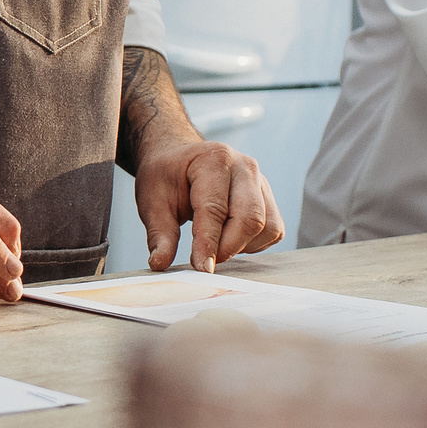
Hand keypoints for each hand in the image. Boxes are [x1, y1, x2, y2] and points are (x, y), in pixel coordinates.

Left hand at [136, 136, 283, 272]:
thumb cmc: (167, 176)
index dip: (208, 243)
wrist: (181, 158)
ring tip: (214, 243)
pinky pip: (274, 231)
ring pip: (268, 227)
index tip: (201, 269)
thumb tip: (160, 264)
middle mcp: (244, 167)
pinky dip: (254, 243)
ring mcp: (261, 182)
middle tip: (204, 261)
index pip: (215, 209)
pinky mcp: (268, 198)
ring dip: (242, 246)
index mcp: (213, 160)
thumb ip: (159, 233)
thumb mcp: (152, 200)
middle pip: (251, 219)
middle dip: (228, 248)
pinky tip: (229, 238)